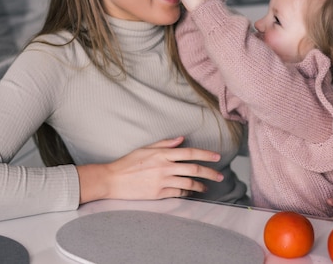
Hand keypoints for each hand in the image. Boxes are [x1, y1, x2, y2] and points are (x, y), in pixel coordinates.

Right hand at [77, 136, 223, 203]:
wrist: (113, 180)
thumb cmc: (128, 162)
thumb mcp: (145, 148)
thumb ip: (165, 144)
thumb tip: (181, 139)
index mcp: (162, 154)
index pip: (190, 153)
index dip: (206, 154)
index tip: (217, 157)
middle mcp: (165, 167)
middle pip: (194, 169)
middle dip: (210, 173)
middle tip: (220, 176)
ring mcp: (162, 181)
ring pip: (188, 183)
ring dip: (200, 185)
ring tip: (206, 187)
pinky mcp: (158, 193)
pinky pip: (178, 193)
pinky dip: (187, 192)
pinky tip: (191, 192)